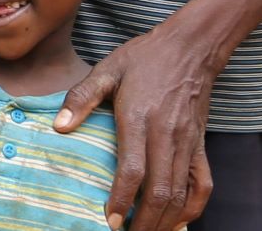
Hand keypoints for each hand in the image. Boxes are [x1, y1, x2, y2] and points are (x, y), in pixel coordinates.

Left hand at [55, 25, 219, 230]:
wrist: (190, 48)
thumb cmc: (143, 58)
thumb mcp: (106, 69)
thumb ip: (81, 97)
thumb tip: (58, 126)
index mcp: (139, 118)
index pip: (133, 170)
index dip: (122, 199)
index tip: (109, 221)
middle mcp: (166, 136)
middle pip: (160, 191)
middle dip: (144, 221)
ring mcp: (187, 143)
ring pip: (181, 194)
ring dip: (165, 221)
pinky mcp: (201, 145)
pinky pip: (202, 184)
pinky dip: (192, 208)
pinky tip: (177, 221)